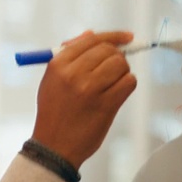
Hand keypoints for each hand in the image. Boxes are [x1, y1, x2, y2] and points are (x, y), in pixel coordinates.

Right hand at [31, 30, 137, 167]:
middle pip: (108, 51)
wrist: (54, 146)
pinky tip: (116, 94)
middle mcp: (73, 74)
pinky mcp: (106, 104)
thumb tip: (91, 35)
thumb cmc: (54, 112)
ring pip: (121, 65)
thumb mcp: (52, 81)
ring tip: (112, 85)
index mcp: (58, 65)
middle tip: (114, 69)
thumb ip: (70, 57)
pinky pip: (129, 82)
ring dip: (122, 72)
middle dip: (117, 57)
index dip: (113, 37)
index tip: (127, 38)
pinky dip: (127, 85)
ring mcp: (90, 89)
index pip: (92, 40)